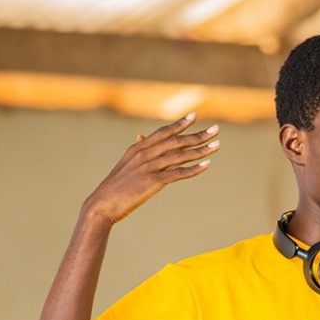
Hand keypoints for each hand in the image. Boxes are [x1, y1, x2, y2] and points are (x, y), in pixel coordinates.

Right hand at [83, 113, 219, 224]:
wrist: (102, 203)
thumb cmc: (116, 186)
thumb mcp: (126, 163)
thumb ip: (137, 150)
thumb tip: (141, 136)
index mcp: (138, 148)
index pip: (163, 132)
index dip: (180, 124)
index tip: (195, 116)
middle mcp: (144, 154)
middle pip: (176, 141)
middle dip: (197, 135)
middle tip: (216, 130)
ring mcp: (148, 167)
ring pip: (179, 155)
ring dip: (200, 150)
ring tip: (217, 145)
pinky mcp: (152, 182)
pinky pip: (177, 173)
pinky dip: (193, 169)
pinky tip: (206, 165)